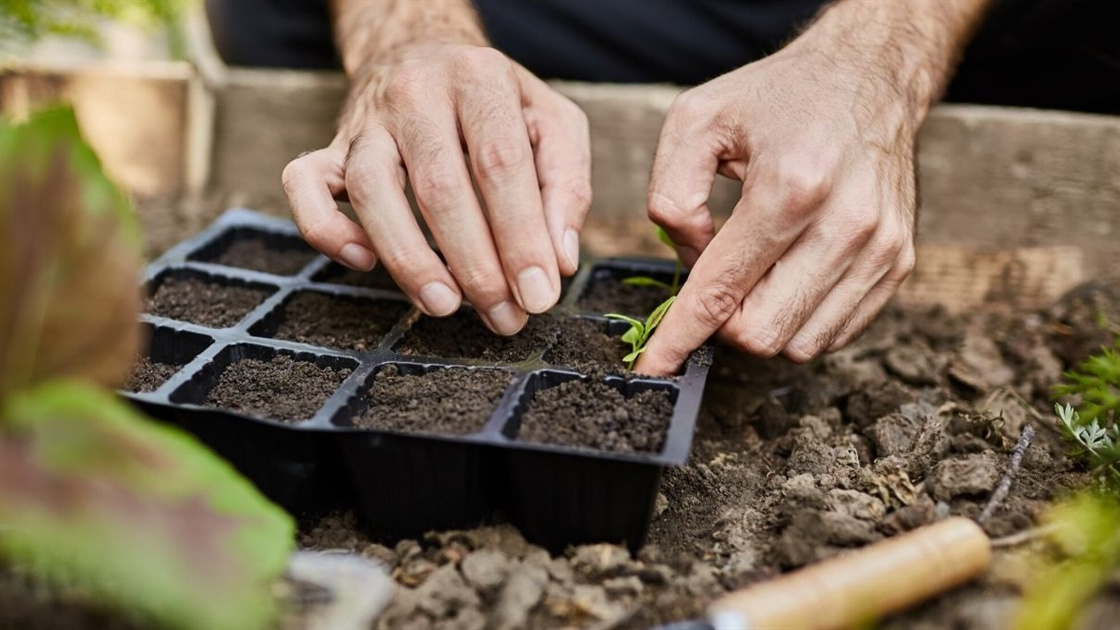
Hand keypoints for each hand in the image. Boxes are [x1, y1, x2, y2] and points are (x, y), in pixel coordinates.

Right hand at [282, 43, 590, 334]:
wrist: (422, 52)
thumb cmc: (496, 102)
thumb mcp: (552, 124)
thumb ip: (566, 186)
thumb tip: (558, 261)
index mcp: (480, 79)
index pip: (501, 164)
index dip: (521, 236)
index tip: (539, 294)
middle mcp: (417, 93)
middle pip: (440, 186)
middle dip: (476, 264)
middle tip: (504, 316)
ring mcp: (366, 121)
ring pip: (370, 190)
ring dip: (408, 259)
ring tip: (445, 305)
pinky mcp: (330, 147)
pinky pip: (303, 184)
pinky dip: (327, 230)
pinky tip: (365, 263)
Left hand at [634, 16, 928, 373]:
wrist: (869, 75)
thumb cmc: (778, 98)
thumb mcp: (697, 120)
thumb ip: (671, 194)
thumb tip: (688, 259)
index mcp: (791, 186)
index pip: (722, 291)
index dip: (680, 337)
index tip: (653, 366)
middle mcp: (846, 224)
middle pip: (761, 333)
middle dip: (722, 323)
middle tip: (714, 282)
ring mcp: (880, 248)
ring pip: (800, 344)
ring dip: (762, 322)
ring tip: (756, 270)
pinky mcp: (899, 262)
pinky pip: (836, 333)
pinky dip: (799, 319)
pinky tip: (788, 276)